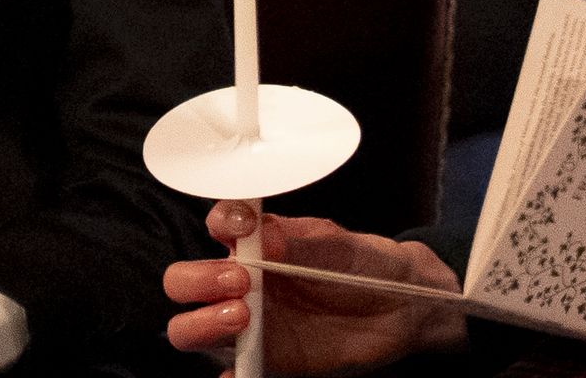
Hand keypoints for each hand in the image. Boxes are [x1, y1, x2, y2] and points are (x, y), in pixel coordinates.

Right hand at [164, 201, 467, 375]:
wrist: (401, 307)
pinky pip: (233, 373)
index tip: (243, 227)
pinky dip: (231, 376)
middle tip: (239, 282)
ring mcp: (249, 323)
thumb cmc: (365, 265)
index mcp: (256, 243)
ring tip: (242, 317)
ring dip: (202, 323)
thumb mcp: (337, 245)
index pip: (216, 226)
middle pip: (183, 282)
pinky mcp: (266, 360)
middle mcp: (242, 282)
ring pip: (191, 328)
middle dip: (198, 280)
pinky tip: (242, 370)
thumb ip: (299, 242)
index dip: (219, 223)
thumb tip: (264, 238)